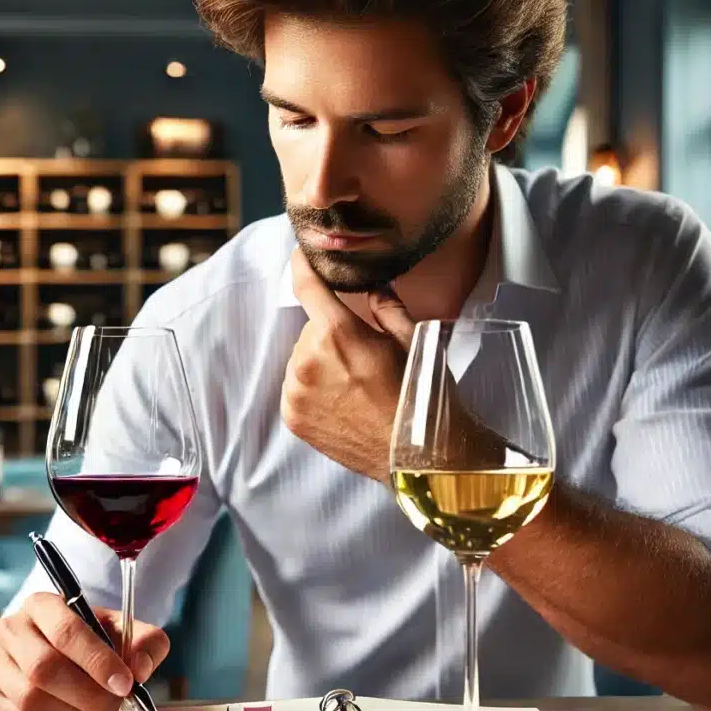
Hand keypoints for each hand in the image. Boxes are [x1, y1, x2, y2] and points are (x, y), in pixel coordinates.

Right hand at [0, 593, 170, 710]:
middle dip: (87, 694)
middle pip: (44, 668)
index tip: (125, 684)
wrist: (65, 650)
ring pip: (30, 697)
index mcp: (42, 604)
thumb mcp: (126, 630)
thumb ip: (145, 643)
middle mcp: (11, 629)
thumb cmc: (95, 638)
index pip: (66, 631)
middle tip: (115, 706)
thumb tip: (139, 669)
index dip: (98, 661)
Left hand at [282, 248, 417, 482]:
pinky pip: (296, 388)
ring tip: (355, 385)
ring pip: (301, 359)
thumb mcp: (412, 340)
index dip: (301, 264)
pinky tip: (342, 402)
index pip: (307, 286)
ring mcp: (296, 392)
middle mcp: (308, 360)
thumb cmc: (419, 396)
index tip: (300, 253)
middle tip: (363, 357)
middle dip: (332, 334)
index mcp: (337, 334)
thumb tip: (373, 285)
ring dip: (320, 363)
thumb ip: (386, 305)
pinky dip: (312, 389)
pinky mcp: (292, 417)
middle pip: (311, 329)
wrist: (416, 457)